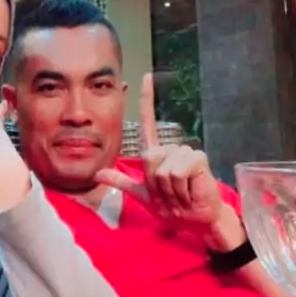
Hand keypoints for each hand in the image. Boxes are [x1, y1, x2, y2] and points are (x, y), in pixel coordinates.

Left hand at [96, 73, 224, 231]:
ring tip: (179, 194)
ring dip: (168, 189)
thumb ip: (122, 182)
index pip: (149, 121)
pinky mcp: (197, 159)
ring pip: (162, 167)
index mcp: (156, 153)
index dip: (148, 98)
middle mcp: (170, 148)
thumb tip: (98, 174)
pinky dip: (179, 189)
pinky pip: (177, 172)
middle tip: (168, 194)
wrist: (194, 220)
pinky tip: (188, 192)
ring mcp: (184, 152)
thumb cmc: (172, 206)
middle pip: (149, 157)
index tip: (147, 76)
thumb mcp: (142, 195)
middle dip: (154, 183)